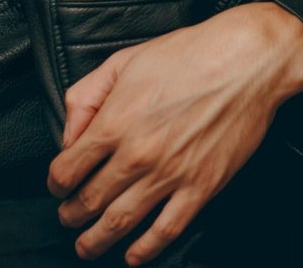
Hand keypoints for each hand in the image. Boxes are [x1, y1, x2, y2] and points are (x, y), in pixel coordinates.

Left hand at [46, 2, 302, 264]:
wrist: (246, 61)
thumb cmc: (189, 54)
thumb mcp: (124, 61)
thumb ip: (86, 96)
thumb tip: (68, 134)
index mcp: (115, 121)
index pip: (67, 169)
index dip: (55, 183)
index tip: (58, 186)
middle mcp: (137, 153)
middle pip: (89, 201)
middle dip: (71, 215)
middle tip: (68, 218)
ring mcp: (170, 174)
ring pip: (120, 221)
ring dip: (97, 240)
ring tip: (87, 246)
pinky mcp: (201, 186)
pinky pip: (167, 229)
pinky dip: (145, 249)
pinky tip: (133, 255)